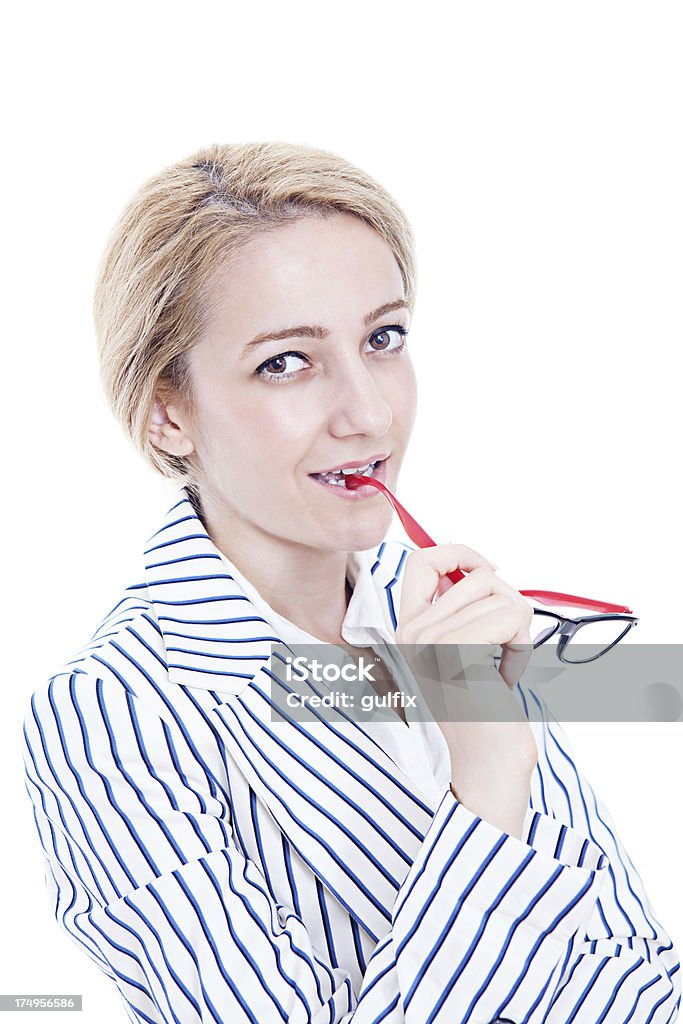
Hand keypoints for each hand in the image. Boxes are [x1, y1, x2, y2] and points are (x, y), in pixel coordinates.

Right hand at [395, 544, 536, 837]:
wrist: (484, 768)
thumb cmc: (482, 714)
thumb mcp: (461, 652)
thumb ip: (459, 612)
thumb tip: (481, 569)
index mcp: (408, 629)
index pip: (421, 561)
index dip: (459, 553)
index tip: (488, 569)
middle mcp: (411, 633)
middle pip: (478, 576)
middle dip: (508, 606)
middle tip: (501, 649)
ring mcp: (430, 642)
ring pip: (501, 594)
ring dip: (517, 629)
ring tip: (501, 666)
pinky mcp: (457, 654)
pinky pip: (511, 616)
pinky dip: (522, 646)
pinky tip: (506, 677)